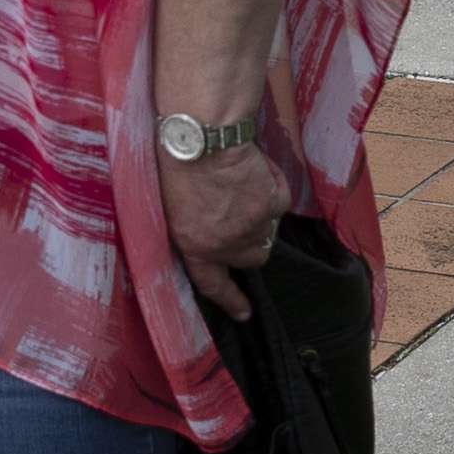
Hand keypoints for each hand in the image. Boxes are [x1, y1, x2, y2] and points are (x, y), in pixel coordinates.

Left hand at [160, 142, 280, 316]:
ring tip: (242, 181)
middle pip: (253, 257)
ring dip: (261, 211)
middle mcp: (226, 246)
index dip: (230, 301)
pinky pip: (280, 200)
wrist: (201, 140)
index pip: (213, 285)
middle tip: (244, 215)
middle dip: (252, 242)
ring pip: (268, 229)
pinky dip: (273, 184)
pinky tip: (255, 167)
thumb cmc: (177, 164)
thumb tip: (213, 229)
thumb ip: (194, 228)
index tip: (245, 313)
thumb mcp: (173, 206)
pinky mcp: (271, 206)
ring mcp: (252, 228)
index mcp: (194, 248)